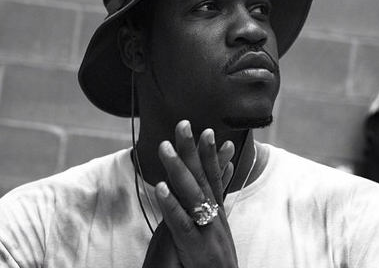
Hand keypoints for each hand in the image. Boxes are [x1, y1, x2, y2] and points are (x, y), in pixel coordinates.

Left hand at [154, 121, 237, 267]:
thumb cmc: (215, 260)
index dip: (209, 152)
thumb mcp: (216, 230)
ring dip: (178, 168)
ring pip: (191, 194)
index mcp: (217, 210)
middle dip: (192, 149)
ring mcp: (207, 230)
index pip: (213, 176)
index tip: (206, 129)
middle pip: (202, 176)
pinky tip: (161, 187)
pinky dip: (172, 205)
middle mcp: (214, 215)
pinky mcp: (196, 248)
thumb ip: (211, 206)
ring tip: (165, 147)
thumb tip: (213, 185)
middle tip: (183, 124)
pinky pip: (182, 223)